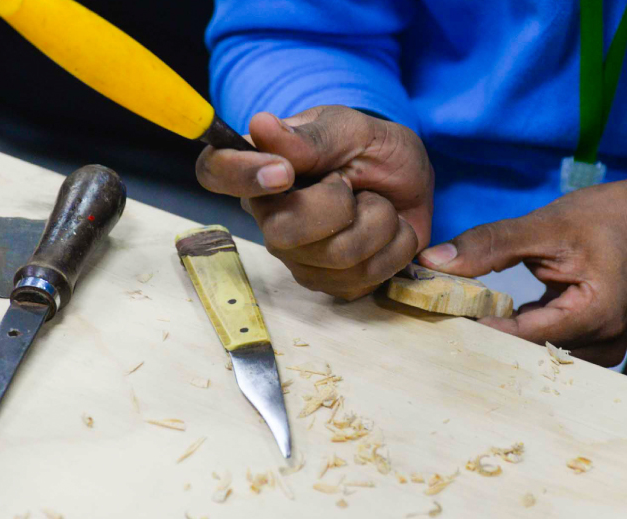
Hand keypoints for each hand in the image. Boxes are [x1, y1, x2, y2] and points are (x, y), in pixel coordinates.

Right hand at [195, 105, 433, 299]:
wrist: (411, 184)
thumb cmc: (372, 150)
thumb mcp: (351, 128)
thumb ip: (310, 136)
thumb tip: (260, 126)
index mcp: (261, 169)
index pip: (216, 172)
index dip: (240, 175)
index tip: (284, 172)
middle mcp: (270, 219)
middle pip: (283, 232)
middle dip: (339, 206)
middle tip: (353, 184)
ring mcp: (300, 258)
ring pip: (339, 256)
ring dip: (379, 221)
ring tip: (378, 204)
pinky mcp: (333, 284)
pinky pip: (367, 276)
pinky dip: (395, 246)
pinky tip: (390, 229)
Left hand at [418, 170, 626, 365]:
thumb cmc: (614, 216)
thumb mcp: (550, 224)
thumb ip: (492, 245)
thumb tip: (433, 261)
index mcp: (596, 318)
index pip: (520, 338)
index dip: (475, 327)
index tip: (433, 312)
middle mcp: (602, 346)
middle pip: (527, 352)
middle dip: (483, 333)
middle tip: (436, 313)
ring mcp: (601, 349)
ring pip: (535, 352)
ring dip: (499, 334)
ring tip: (458, 312)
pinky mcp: (594, 342)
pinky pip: (547, 344)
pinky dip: (518, 330)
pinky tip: (489, 315)